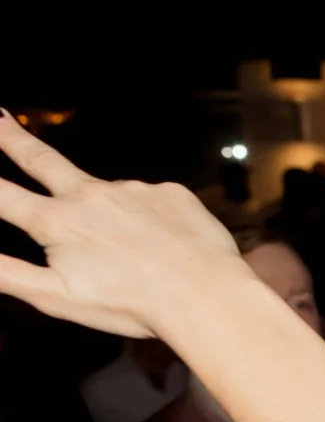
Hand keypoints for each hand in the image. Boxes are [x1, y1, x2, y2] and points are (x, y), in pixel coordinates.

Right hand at [0, 115, 257, 338]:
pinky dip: (152, 222)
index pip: (3, 194)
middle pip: (43, 160)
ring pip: (110, 197)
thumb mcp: (56, 297)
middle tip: (0, 117)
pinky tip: (166, 248)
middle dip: (13, 137)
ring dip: (111, 215)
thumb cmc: (132, 305)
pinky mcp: (171, 193)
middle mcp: (92, 195)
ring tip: (133, 254)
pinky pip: (152, 203)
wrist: (207, 295)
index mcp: (58, 222)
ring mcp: (134, 189)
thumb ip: (7, 273)